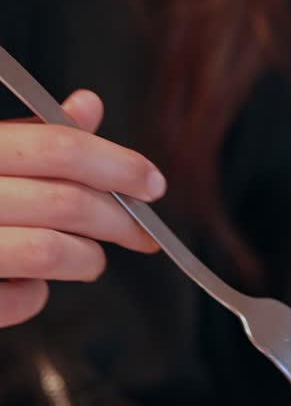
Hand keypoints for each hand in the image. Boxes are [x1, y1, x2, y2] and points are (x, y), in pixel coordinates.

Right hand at [0, 90, 165, 327]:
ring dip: (88, 260)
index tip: (152, 183)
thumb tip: (87, 106)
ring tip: (89, 260)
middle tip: (141, 231)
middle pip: (67, 202)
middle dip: (119, 219)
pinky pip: (23, 299)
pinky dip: (38, 296)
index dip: (117, 164)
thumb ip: (30, 135)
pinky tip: (30, 285)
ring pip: (53, 253)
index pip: (57, 147)